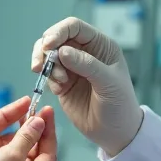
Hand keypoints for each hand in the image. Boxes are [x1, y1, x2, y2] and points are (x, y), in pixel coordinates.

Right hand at [0, 107, 57, 160]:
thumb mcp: (12, 155)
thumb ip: (27, 137)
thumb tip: (39, 122)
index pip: (49, 152)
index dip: (49, 130)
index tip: (47, 111)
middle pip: (36, 153)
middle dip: (36, 131)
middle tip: (35, 111)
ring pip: (21, 154)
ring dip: (22, 135)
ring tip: (21, 116)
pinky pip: (7, 158)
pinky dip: (9, 144)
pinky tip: (6, 133)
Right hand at [32, 17, 143, 156]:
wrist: (115, 133)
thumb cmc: (120, 105)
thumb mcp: (108, 83)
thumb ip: (86, 65)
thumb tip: (62, 51)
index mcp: (100, 45)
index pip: (74, 27)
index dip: (58, 32)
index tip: (48, 46)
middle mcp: (84, 52)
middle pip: (56, 38)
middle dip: (45, 49)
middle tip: (40, 65)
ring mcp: (71, 67)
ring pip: (48, 55)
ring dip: (46, 65)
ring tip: (58, 81)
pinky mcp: (62, 82)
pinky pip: (47, 74)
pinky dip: (48, 80)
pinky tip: (60, 91)